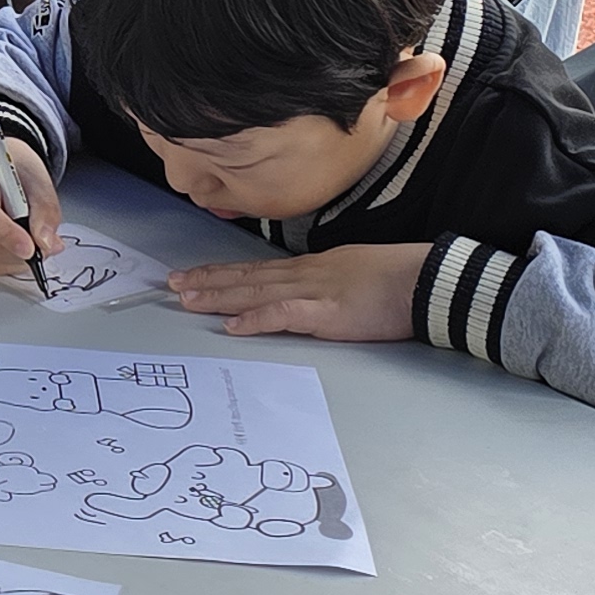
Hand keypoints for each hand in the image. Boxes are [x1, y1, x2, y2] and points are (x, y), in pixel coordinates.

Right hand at [0, 140, 59, 278]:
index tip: (31, 248)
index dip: (7, 235)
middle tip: (45, 241)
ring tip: (31, 236)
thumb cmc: (9, 167)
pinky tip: (17, 242)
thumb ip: (45, 209)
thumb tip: (44, 242)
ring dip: (18, 257)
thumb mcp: (36, 177)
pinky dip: (9, 260)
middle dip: (22, 250)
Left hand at [169, 243, 429, 341]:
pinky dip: (255, 318)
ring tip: (186, 299)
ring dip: (218, 296)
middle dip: (207, 281)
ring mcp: (312, 291)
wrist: (423, 278)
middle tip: (171, 285)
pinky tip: (233, 325)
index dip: (223, 273)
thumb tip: (308, 295)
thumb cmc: (395, 278)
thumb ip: (325, 284)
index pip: (257, 270)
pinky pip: (283, 314)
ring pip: (255, 291)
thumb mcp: (351, 272)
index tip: (194, 275)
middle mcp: (303, 275)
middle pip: (246, 277)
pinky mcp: (326, 312)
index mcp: (310, 269)